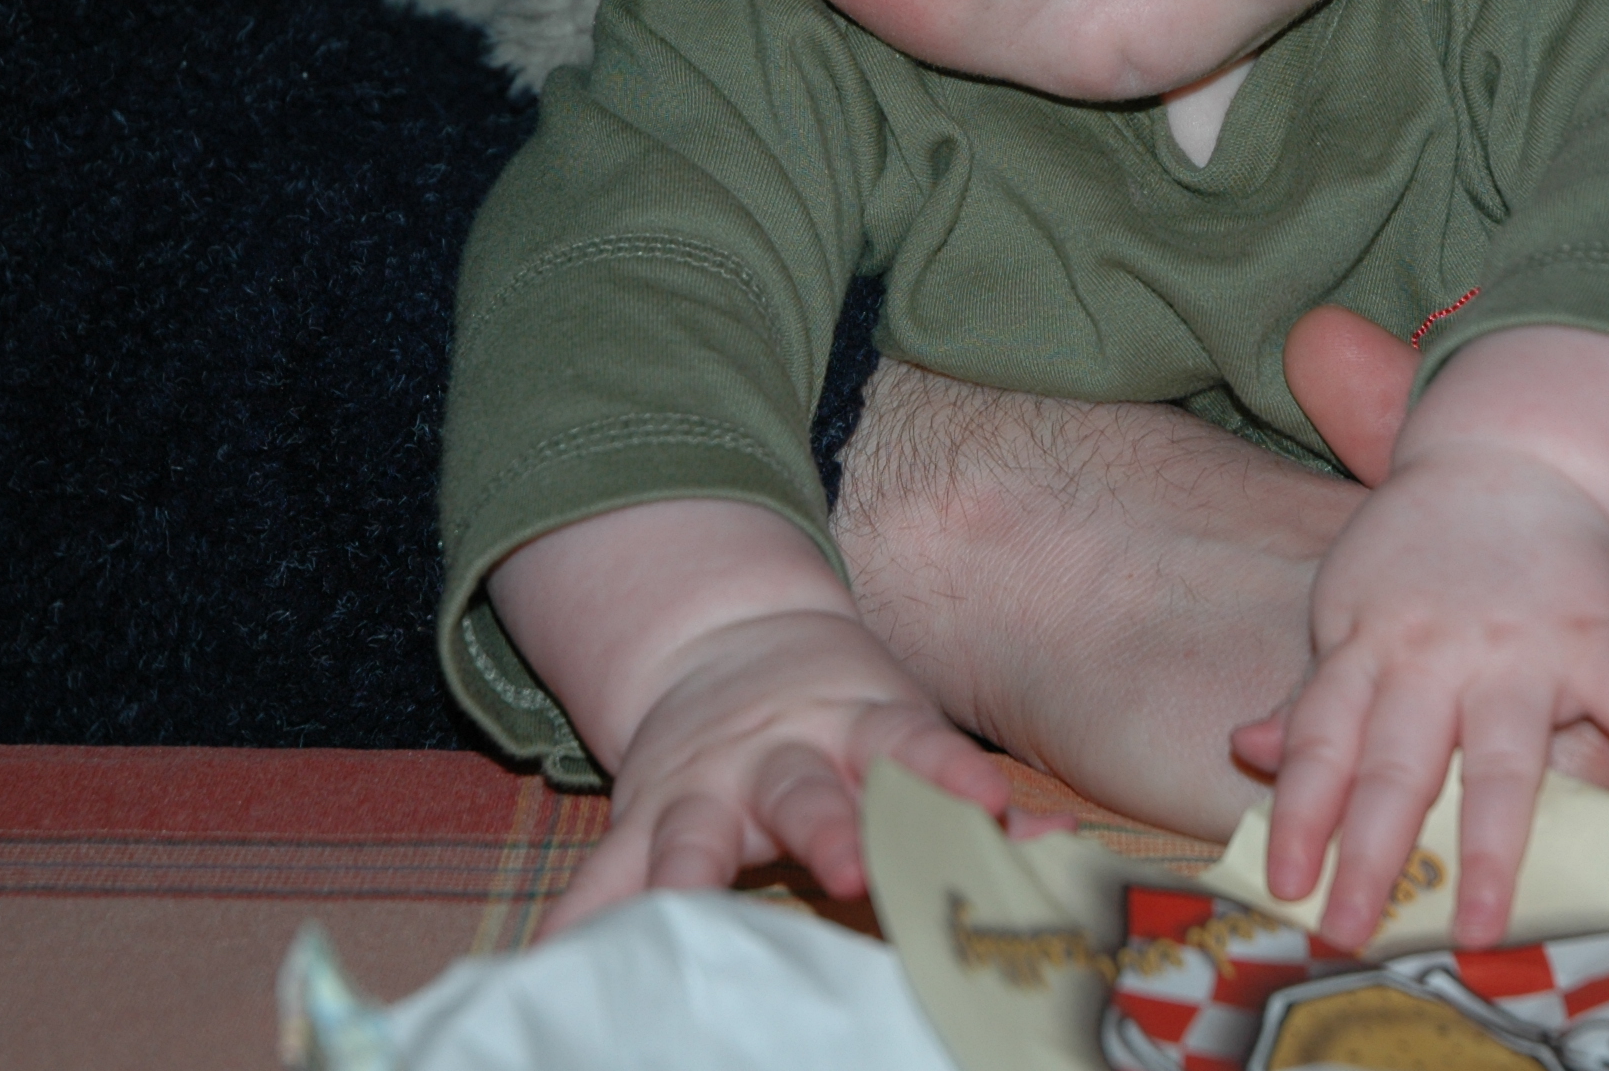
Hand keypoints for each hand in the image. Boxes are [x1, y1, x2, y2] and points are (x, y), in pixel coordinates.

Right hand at [546, 605, 1011, 934]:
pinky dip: (579, 920)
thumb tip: (1057, 851)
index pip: (913, 745)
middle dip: (825, 831)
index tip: (989, 803)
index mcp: (860, 729)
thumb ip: (965, 798)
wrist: (725, 643)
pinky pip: (603, 875)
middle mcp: (779, 756)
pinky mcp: (642, 820)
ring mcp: (703, 788)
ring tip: (681, 915)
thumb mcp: (905, 732)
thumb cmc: (844, 721)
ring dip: (691, 875)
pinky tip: (550, 965)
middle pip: (804, 792)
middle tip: (849, 872)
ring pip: (694, 832)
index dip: (950, 774)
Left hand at [1247, 444, 1608, 948]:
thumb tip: (1250, 752)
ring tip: (1485, 924)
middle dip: (1372, 852)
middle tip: (1353, 931)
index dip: (1300, 814)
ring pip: (1503, 759)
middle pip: (1399, 765)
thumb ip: (1315, 694)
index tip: (1284, 886)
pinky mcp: (1599, 638)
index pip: (1323, 743)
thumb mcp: (1350, 607)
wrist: (1514, 458)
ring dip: (1494, 844)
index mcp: (1369, 650)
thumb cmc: (1421, 553)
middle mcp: (1437, 656)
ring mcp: (1521, 651)